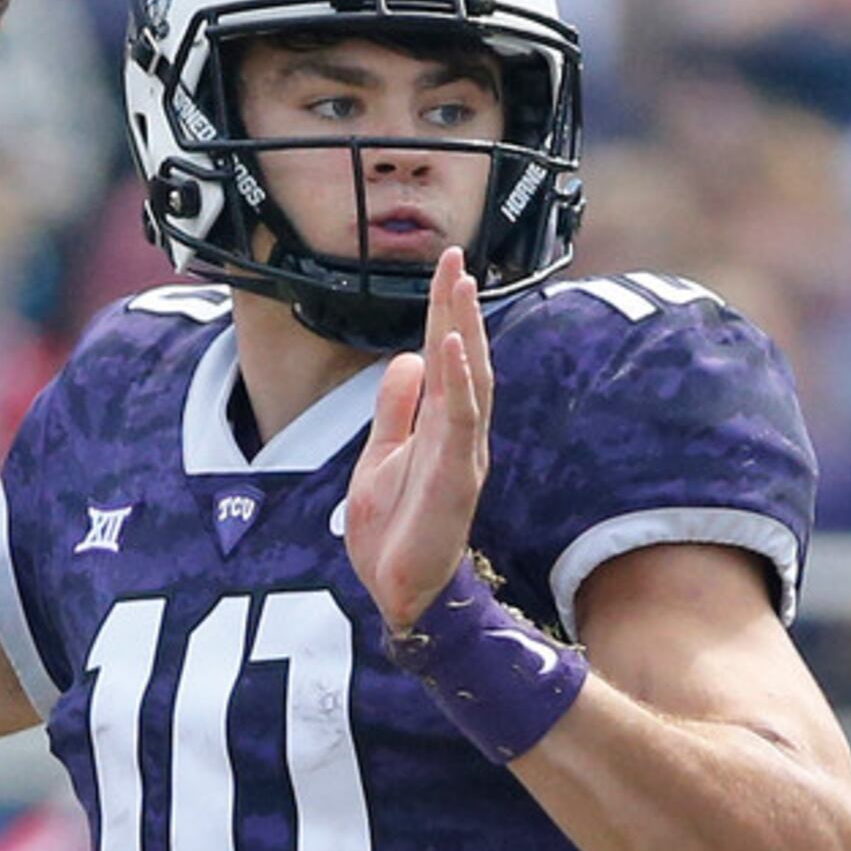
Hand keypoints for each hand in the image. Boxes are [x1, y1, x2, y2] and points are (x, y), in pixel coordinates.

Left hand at [346, 249, 492, 629]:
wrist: (396, 593)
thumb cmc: (394, 532)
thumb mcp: (381, 456)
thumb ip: (395, 410)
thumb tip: (407, 358)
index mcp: (442, 428)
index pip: (447, 359)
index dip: (446, 312)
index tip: (447, 266)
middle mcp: (460, 435)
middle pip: (463, 360)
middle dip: (459, 309)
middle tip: (456, 258)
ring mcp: (462, 455)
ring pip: (468, 381)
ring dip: (463, 331)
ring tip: (458, 286)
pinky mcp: (456, 478)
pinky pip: (459, 420)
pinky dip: (456, 380)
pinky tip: (447, 344)